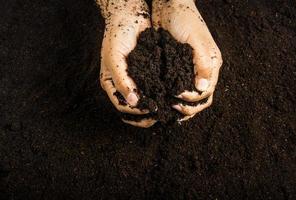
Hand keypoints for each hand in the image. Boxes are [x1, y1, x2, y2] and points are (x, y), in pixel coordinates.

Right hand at [98, 0, 156, 127]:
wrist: (129, 16)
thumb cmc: (117, 36)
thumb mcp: (114, 59)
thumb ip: (122, 81)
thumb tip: (133, 102)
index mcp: (111, 83)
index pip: (122, 105)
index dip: (135, 112)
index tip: (149, 110)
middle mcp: (123, 84)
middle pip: (133, 107)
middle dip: (144, 114)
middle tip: (158, 116)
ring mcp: (135, 79)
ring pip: (144, 99)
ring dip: (153, 106)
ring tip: (165, 109)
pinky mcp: (146, 72)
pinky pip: (152, 87)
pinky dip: (158, 94)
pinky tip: (168, 96)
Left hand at [152, 0, 222, 120]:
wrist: (169, 5)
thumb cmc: (184, 20)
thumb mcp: (196, 41)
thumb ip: (203, 65)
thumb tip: (202, 89)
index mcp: (211, 64)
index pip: (206, 93)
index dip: (191, 99)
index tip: (175, 95)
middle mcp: (202, 70)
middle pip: (200, 99)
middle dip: (188, 107)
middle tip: (171, 108)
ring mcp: (190, 70)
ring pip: (189, 96)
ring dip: (181, 106)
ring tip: (168, 109)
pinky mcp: (177, 67)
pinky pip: (178, 87)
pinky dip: (172, 96)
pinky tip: (163, 100)